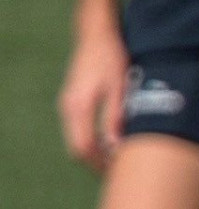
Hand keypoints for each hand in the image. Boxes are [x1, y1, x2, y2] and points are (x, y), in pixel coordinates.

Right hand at [59, 24, 129, 171]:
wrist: (95, 35)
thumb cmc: (112, 58)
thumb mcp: (120, 87)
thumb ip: (115, 117)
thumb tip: (116, 145)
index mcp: (79, 107)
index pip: (84, 148)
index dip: (101, 164)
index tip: (120, 173)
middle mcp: (68, 109)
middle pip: (77, 148)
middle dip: (97, 163)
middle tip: (121, 172)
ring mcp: (67, 105)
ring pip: (76, 140)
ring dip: (94, 153)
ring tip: (118, 160)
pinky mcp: (71, 101)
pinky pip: (78, 130)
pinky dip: (91, 141)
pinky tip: (110, 142)